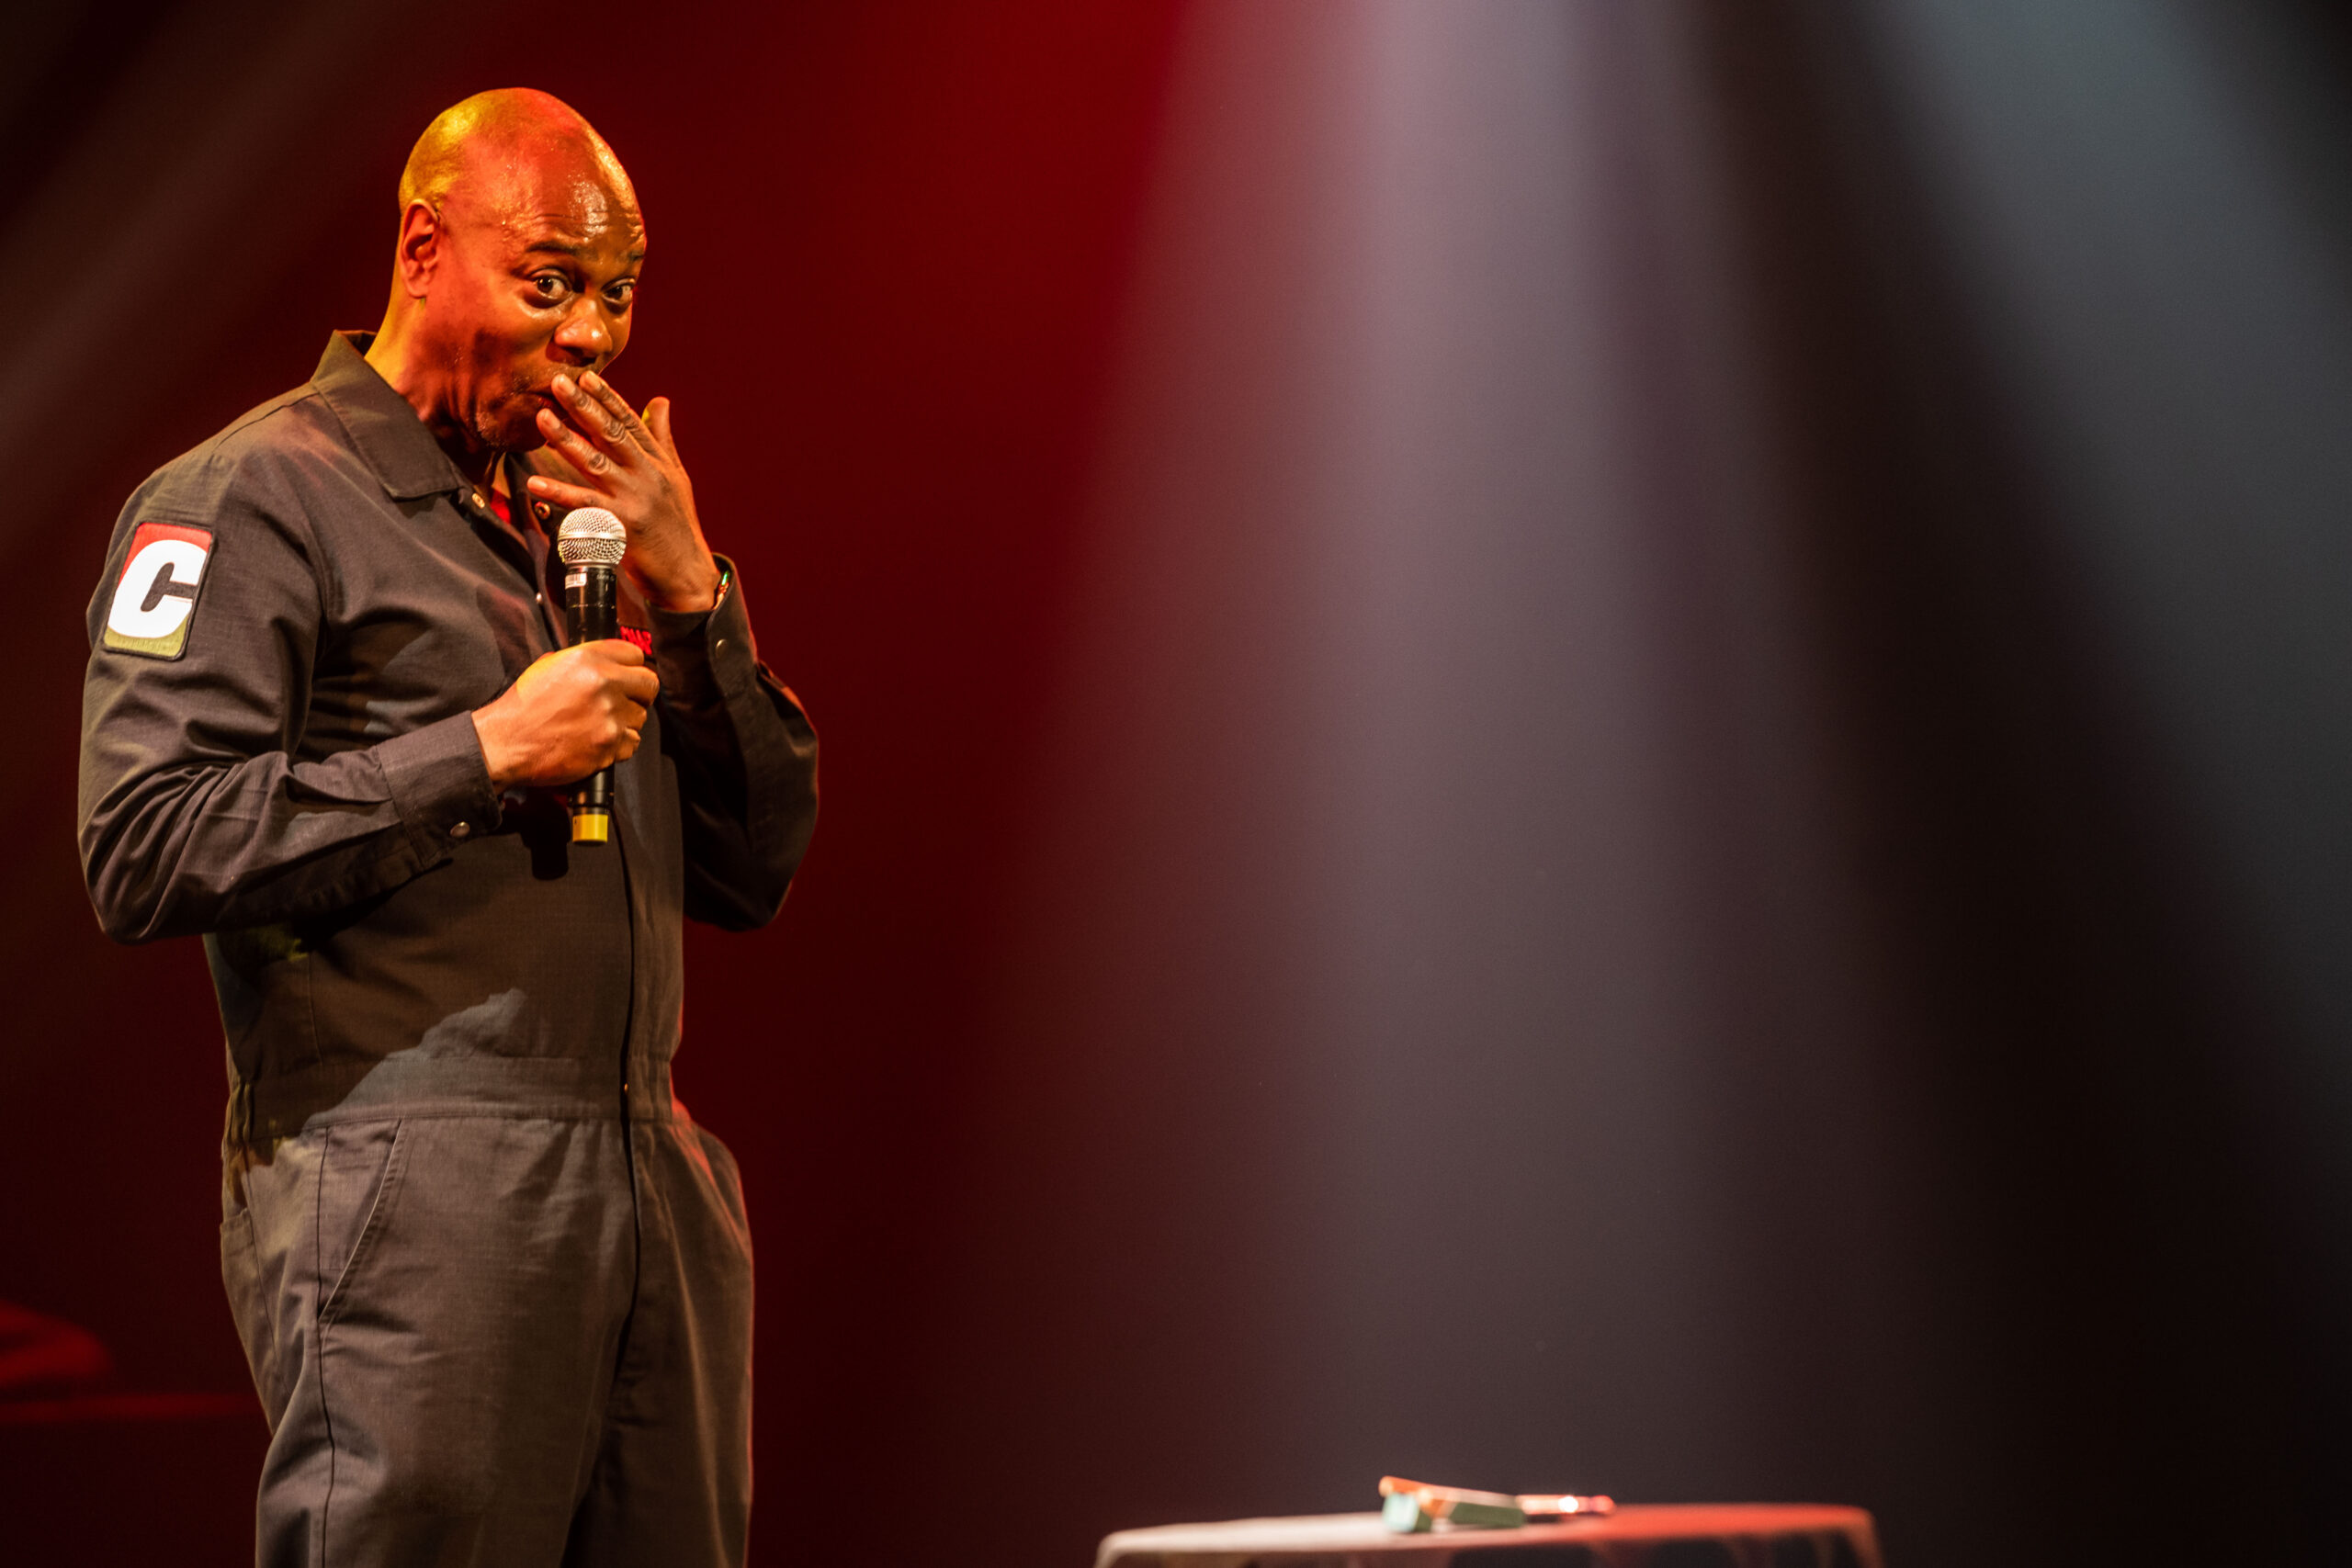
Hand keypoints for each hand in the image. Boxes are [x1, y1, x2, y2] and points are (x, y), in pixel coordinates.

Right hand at [471, 641, 660, 789]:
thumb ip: (583, 661)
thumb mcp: (548, 667)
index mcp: (588, 658)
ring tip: (599, 725)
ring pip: (641, 717)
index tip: (627, 678)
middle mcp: (603, 683)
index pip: (635, 654)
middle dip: (640, 694)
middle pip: (649, 685)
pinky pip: (632, 743)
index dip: (632, 667)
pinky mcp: (609, 744)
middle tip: (625, 702)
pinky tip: (597, 743)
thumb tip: (607, 662)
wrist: (506, 743)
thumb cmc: (524, 707)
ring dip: (626, 722)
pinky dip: (619, 746)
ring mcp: (609, 715)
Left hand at [526, 371, 721, 613]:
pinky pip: (585, 506)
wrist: (687, 574)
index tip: (586, 376)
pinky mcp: (623, 525)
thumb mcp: (677, 477)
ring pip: (595, 463)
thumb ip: (663, 439)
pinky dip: (559, 493)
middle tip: (559, 383)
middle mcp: (648, 475)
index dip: (607, 398)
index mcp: (659, 462)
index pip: (631, 422)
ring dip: (566, 439)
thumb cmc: (678, 526)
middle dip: (583, 406)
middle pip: (611, 434)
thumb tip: (660, 401)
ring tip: (542, 417)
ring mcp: (635, 499)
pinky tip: (535, 482)